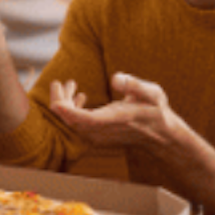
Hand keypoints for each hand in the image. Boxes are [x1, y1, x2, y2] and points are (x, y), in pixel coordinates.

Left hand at [46, 73, 177, 149]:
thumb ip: (134, 85)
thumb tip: (115, 78)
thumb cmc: (155, 110)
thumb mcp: (152, 93)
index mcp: (116, 119)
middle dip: (61, 101)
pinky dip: (72, 110)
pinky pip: (77, 125)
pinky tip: (80, 96)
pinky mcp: (96, 136)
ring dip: (65, 104)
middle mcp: (104, 131)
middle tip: (59, 83)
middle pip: (72, 121)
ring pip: (72, 123)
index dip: (69, 112)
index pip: (87, 120)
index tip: (55, 102)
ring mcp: (99, 136)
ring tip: (70, 84)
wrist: (159, 134)